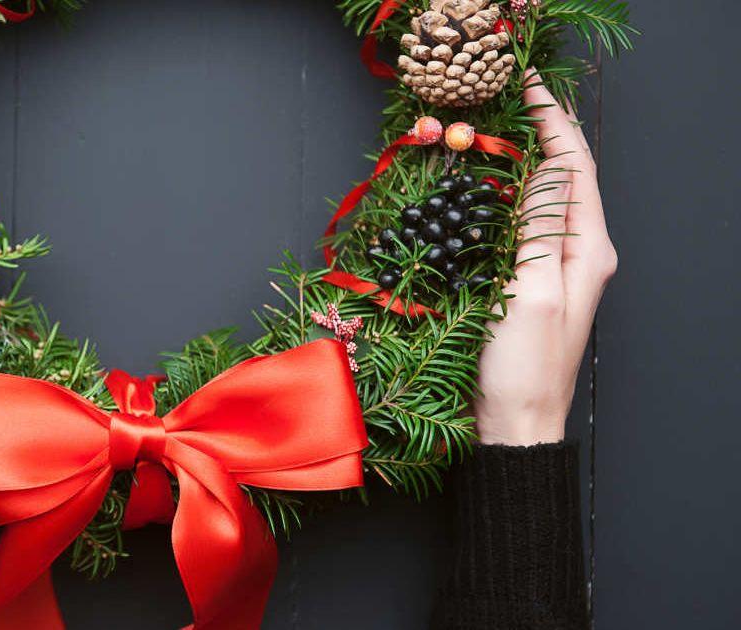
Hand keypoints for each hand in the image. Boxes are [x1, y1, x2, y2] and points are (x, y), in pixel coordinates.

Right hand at [472, 74, 616, 445]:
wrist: (513, 422)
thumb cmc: (522, 367)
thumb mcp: (532, 292)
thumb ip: (541, 228)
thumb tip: (547, 168)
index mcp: (588, 250)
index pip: (576, 169)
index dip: (554, 124)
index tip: (527, 89)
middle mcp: (579, 253)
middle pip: (566, 177)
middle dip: (543, 133)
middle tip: (512, 99)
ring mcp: (554, 267)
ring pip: (545, 198)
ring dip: (526, 160)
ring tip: (500, 129)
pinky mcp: (528, 280)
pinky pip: (524, 224)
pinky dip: (508, 194)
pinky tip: (487, 185)